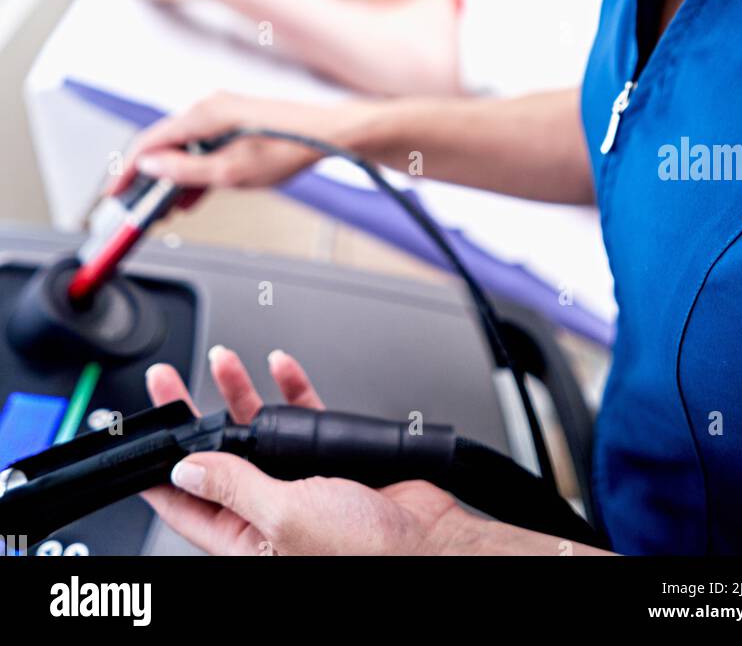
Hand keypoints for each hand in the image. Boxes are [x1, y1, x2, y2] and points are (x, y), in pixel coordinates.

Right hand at [110, 91, 368, 195]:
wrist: (330, 135)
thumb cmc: (290, 146)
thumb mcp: (231, 172)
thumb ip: (186, 172)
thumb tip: (152, 169)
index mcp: (204, 114)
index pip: (149, 142)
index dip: (127, 171)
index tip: (115, 193)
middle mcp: (211, 108)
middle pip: (164, 144)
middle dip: (148, 178)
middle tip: (137, 208)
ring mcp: (224, 115)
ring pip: (184, 148)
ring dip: (172, 179)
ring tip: (163, 210)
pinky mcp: (237, 123)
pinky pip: (203, 148)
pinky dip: (193, 171)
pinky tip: (191, 196)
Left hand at [143, 347, 466, 555]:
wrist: (428, 540)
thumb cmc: (363, 552)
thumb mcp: (282, 518)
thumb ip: (233, 488)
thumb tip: (186, 470)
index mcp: (245, 539)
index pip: (187, 503)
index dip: (159, 472)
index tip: (140, 439)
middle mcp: (268, 509)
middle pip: (217, 456)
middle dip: (192, 415)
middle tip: (167, 383)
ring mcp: (299, 480)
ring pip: (256, 430)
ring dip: (239, 392)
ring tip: (221, 359)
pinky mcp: (330, 457)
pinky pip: (302, 416)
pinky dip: (291, 387)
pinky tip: (279, 366)